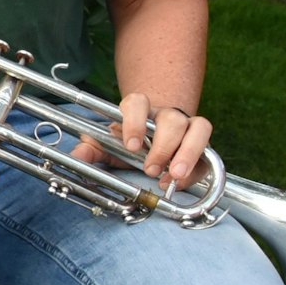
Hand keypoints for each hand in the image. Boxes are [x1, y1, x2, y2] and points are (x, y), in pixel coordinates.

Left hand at [70, 94, 211, 188]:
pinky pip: (209, 152)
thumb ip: (92, 149)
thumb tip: (76, 156)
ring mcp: (188, 127)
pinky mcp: (202, 145)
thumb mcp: (108, 145)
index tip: (130, 145)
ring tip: (174, 174)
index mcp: (140, 109)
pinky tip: (179, 182)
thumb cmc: (129, 142)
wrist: (153, 140)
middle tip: (150, 168)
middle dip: (163, 146)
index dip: (134, 121)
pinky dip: (197, 169)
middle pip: (172, 119)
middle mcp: (166, 115)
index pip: (138, 102)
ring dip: (189, 152)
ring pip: (199, 127)